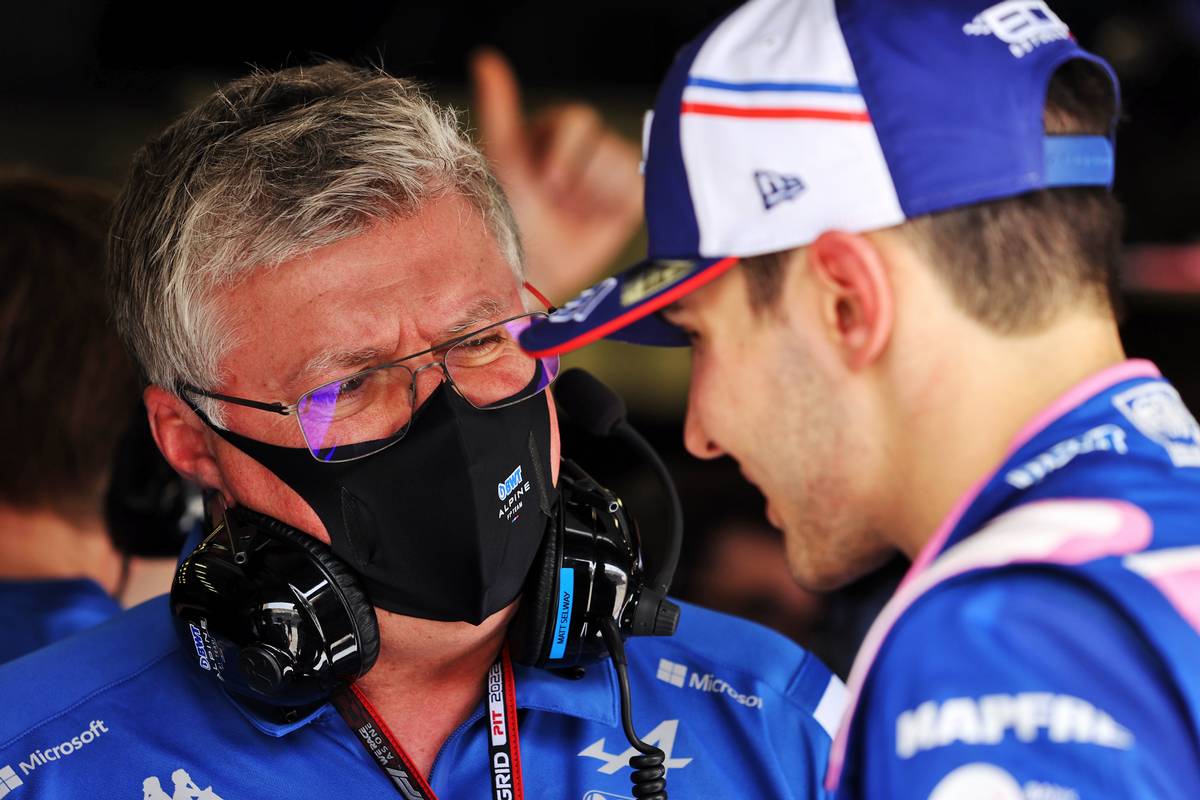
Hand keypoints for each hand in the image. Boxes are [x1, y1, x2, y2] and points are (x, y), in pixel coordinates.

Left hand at [471, 48, 642, 302]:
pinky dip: (619, 204)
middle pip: (603, 141)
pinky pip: (638, 185)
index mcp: (553, 132)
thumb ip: (499, 110)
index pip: (578, 121)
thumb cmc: (510, 219)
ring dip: (594, 194)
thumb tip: (485, 56)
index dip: (564, 156)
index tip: (544, 186)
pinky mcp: (631, 196)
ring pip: (619, 163)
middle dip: (576, 176)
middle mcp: (584, 147)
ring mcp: (610, 171)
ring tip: (575, 215)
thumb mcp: (503, 160)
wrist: (534, 274)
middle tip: (557, 204)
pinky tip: (599, 219)